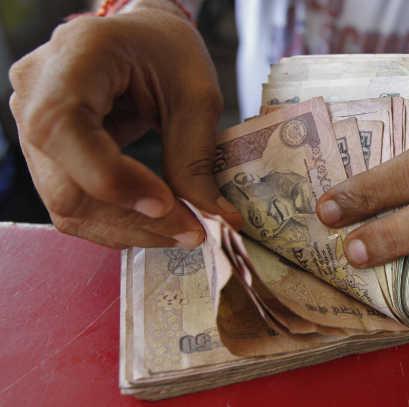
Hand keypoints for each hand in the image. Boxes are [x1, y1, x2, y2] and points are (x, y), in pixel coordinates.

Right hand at [9, 5, 240, 248]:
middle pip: (66, 185)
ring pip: (67, 205)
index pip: (65, 129)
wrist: (139, 41)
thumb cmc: (168, 52)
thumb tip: (216, 219)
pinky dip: (117, 222)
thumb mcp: (195, 93)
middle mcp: (36, 94)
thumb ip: (197, 156)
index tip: (168, 206)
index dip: (113, 179)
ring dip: (129, 229)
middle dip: (134, 220)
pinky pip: (73, 203)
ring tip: (181, 230)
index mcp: (73, 58)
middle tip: (192, 232)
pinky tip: (156, 223)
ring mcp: (33, 127)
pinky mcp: (49, 154)